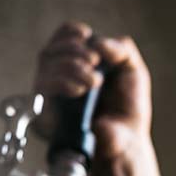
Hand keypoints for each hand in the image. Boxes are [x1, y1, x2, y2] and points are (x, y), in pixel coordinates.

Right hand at [32, 20, 152, 161]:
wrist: (126, 143)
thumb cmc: (129, 110)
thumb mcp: (133, 71)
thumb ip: (120, 49)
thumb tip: (96, 42)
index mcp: (78, 65)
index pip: (61, 39)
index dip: (69, 33)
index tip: (86, 36)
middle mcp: (60, 78)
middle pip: (51, 49)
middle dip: (74, 50)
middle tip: (95, 62)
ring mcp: (51, 95)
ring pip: (45, 64)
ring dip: (71, 66)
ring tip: (95, 81)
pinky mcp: (45, 113)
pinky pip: (41, 88)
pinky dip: (60, 82)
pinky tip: (79, 90)